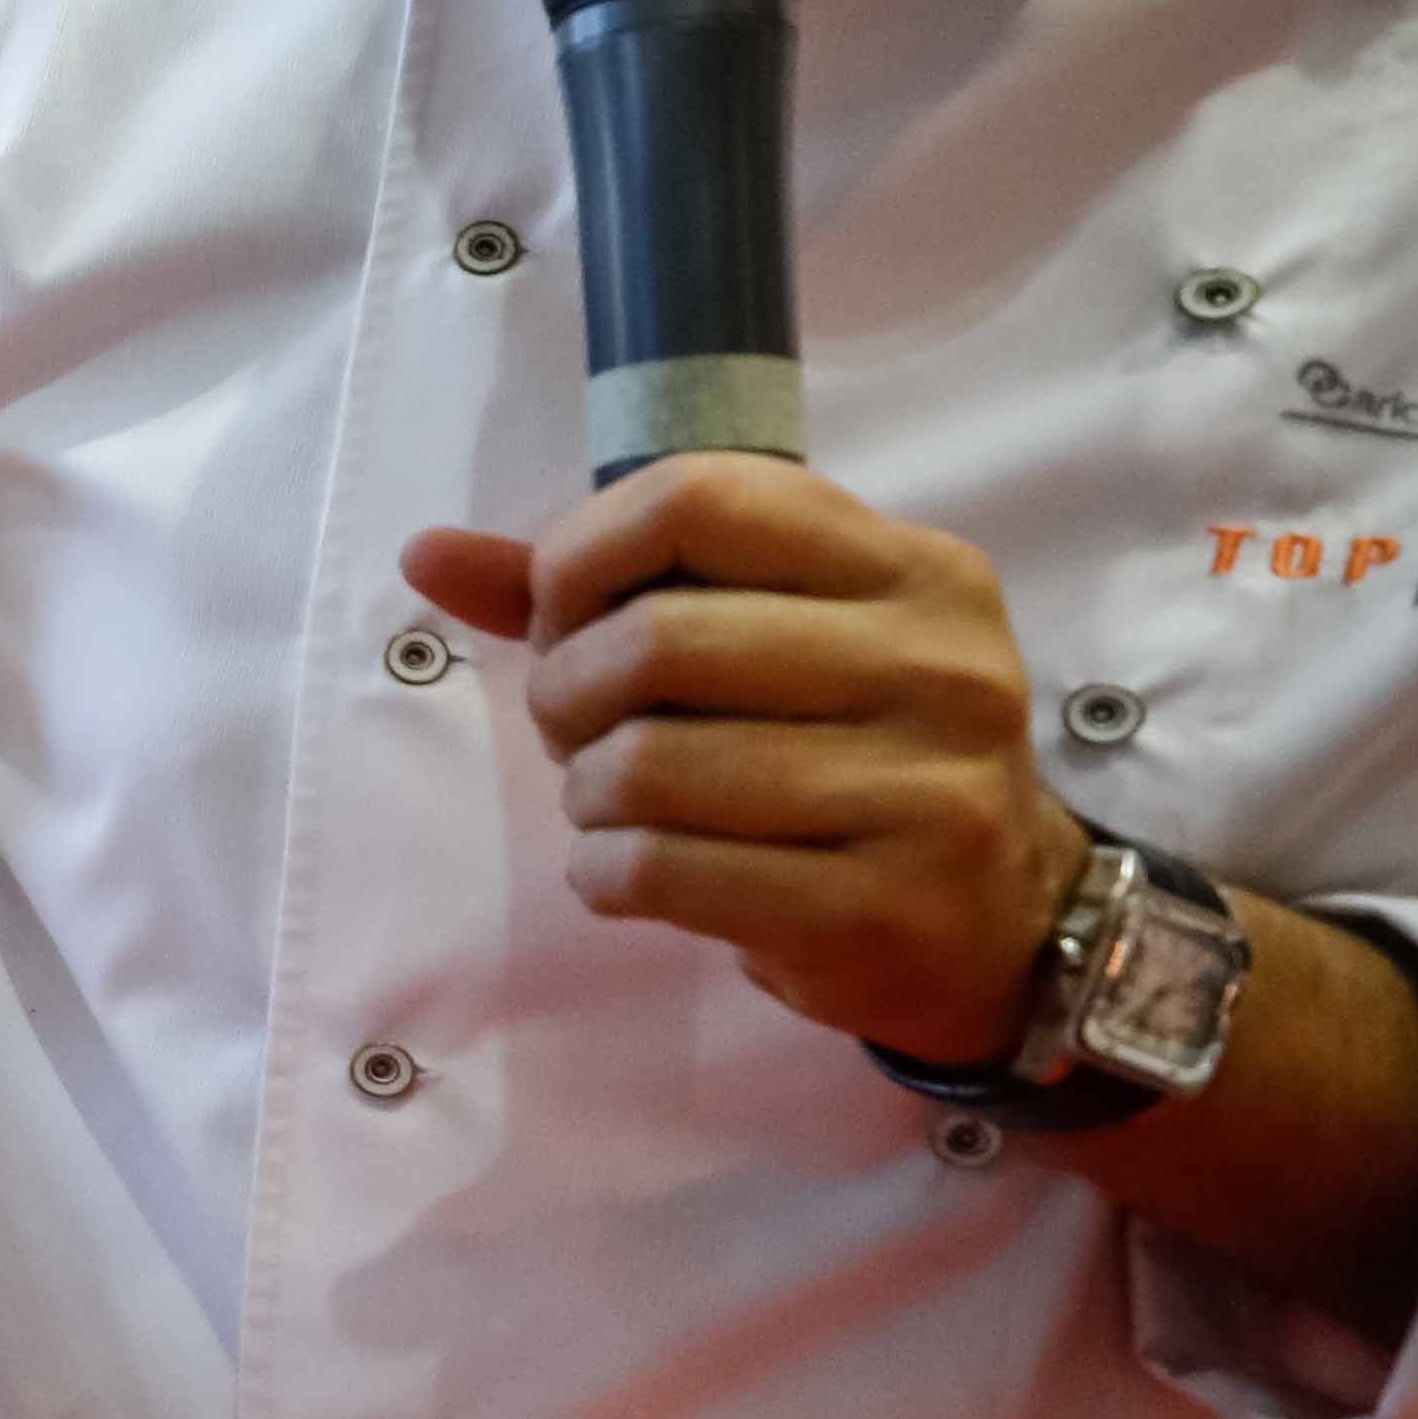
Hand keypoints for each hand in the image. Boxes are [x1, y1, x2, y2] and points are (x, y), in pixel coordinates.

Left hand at [403, 455, 1082, 1062]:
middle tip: (573, 729)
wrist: (993, 921)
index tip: (563, 612)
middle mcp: (937, 666)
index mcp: (913, 569)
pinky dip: (603, 872)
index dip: (585, 552)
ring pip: (644, 764)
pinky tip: (631, 871)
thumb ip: (604, 587)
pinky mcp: (876, 906)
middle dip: (565, 690)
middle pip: (655, 640)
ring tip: (611, 804)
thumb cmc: (847, 755)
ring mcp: (923, 791)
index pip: (701, 497)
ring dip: (585, 793)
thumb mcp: (766, 640)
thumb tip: (424, 550)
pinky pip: (658, 869)